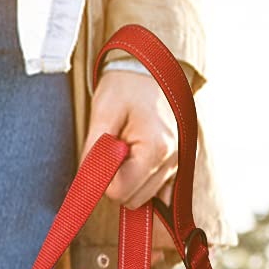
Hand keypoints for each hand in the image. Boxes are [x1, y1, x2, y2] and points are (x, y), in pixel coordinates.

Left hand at [84, 67, 178, 211]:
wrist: (152, 69)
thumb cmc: (125, 87)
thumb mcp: (102, 113)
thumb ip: (94, 152)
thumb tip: (87, 182)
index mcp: (156, 149)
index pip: (120, 192)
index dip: (102, 179)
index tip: (101, 155)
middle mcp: (174, 161)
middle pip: (133, 199)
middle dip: (116, 181)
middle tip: (113, 149)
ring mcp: (181, 163)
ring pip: (145, 197)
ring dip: (130, 179)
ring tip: (127, 148)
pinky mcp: (181, 162)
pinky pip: (159, 189)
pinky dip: (143, 180)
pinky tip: (138, 158)